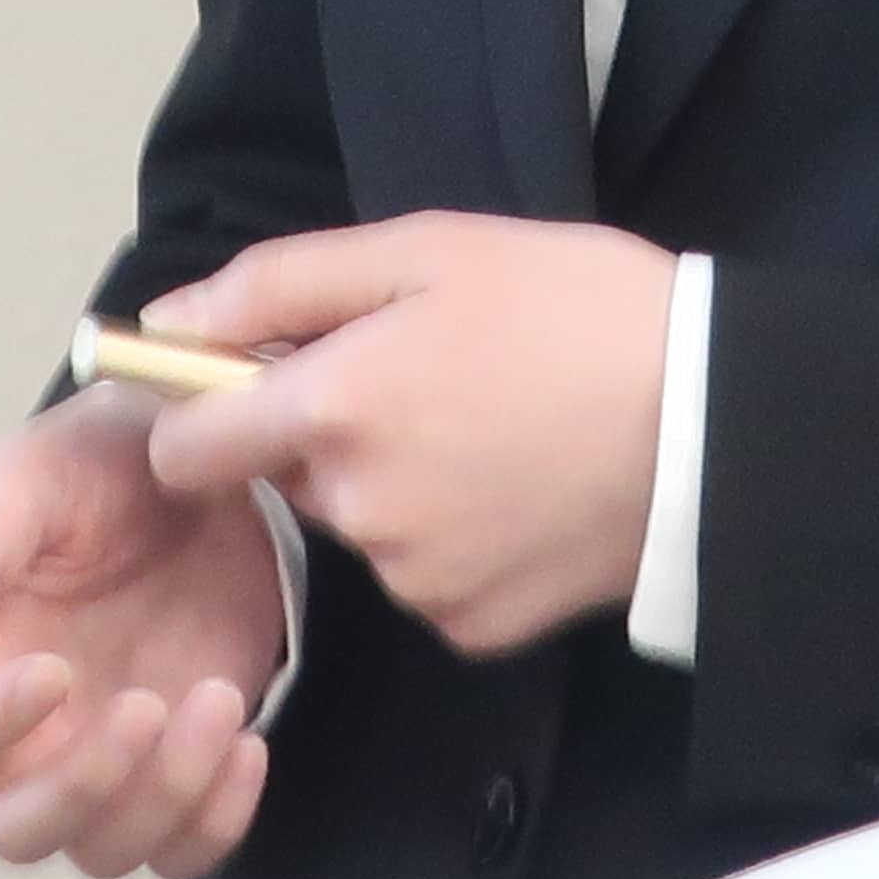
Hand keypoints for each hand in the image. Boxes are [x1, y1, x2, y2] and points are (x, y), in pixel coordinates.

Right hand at [0, 382, 282, 878]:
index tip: (54, 670)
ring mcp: (109, 762)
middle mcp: (27, 737)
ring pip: (106, 852)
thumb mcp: (29, 480)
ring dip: (163, 797)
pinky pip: (186, 849)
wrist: (209, 464)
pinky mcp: (184, 769)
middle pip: (17, 833)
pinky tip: (247, 742)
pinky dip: (217, 821)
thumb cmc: (97, 463)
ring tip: (217, 699)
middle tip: (143, 709)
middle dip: (79, 792)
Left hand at [138, 214, 677, 659]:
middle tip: (433, 377)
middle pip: (293, 477)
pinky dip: (456, 538)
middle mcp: (358, 510)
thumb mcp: (426, 249)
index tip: (255, 383)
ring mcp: (415, 580)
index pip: (187, 446)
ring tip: (495, 426)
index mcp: (333, 408)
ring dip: (400, 483)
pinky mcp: (472, 628)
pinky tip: (521, 489)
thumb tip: (164, 323)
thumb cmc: (574, 307)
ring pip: (364, 526)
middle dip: (335, 431)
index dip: (204, 412)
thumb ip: (278, 285)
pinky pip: (426, 577)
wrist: (714, 420)